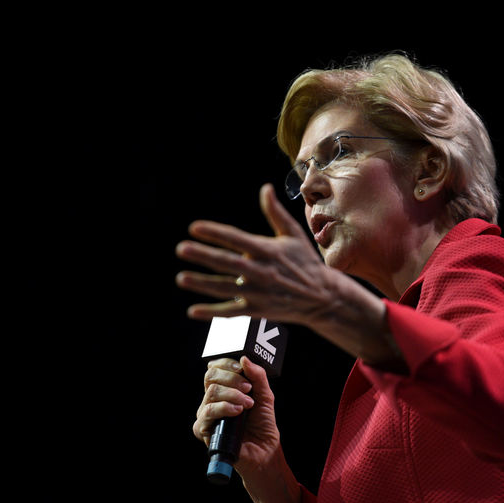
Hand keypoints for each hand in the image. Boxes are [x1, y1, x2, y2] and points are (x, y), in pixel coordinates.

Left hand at [176, 183, 334, 326]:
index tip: (194, 227)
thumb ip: (275, 213)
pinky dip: (212, 313)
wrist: (322, 297)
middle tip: (182, 249)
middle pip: (227, 263)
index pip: (236, 239)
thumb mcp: (293, 235)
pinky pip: (231, 312)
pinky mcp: (257, 310)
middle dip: (203, 255)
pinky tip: (192, 311)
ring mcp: (258, 292)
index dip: (215, 233)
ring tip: (181, 278)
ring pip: (225, 288)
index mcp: (267, 250)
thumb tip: (266, 187)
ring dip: (202, 284)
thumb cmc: (305, 262)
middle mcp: (261, 271)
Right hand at [192, 356, 280, 475]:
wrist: (264, 449)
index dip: (226, 364)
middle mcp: (211, 400)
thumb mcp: (265, 395)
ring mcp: (206, 414)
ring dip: (232, 395)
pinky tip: (237, 412)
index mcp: (223, 389)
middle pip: (211, 377)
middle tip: (248, 389)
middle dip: (232, 379)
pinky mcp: (204, 429)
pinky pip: (208, 412)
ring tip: (247, 405)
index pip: (215, 368)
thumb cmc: (262, 424)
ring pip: (211, 392)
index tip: (241, 368)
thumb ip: (257, 376)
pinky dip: (225, 408)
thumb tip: (245, 359)